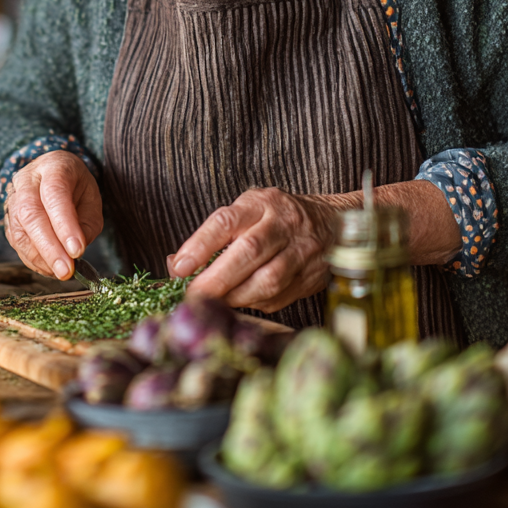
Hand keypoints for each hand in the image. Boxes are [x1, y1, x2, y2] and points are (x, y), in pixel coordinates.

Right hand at [3, 151, 102, 280]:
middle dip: (49, 247)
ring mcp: (13, 198)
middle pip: (31, 213)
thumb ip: (86, 224)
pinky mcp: (8, 218)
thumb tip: (74, 252)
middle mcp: (27, 179)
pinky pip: (16, 242)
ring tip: (61, 272)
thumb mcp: (92, 198)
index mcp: (53, 167)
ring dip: (40, 257)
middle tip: (66, 270)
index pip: (54, 193)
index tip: (77, 250)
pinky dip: (33, 260)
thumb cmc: (76, 188)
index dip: (64, 224)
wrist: (53, 175)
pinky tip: (49, 268)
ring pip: (20, 230)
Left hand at [167, 187, 338, 311]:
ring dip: (236, 296)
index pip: (226, 220)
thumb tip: (176, 265)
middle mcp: (282, 224)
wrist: (331, 223)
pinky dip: (254, 304)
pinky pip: (279, 297)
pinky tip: (241, 302)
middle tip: (192, 296)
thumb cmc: (274, 218)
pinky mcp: (310, 277)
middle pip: (248, 252)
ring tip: (214, 303)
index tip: (179, 266)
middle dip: (216, 279)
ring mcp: (301, 251)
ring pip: (268, 279)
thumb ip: (212, 236)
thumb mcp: (245, 212)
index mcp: (260, 204)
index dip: (200, 244)